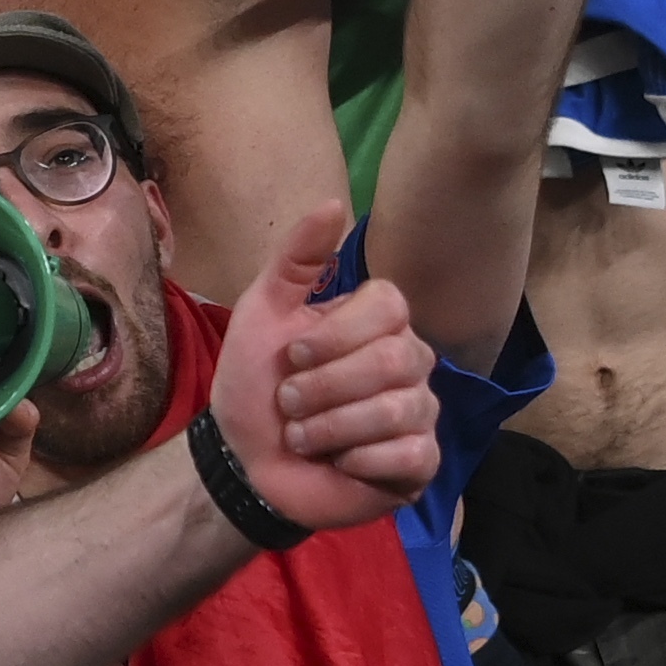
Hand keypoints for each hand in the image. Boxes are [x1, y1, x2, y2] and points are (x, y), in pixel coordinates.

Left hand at [200, 199, 440, 532]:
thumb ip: (297, 259)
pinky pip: (410, 455)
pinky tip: (338, 462)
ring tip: (301, 435)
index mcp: (380, 322)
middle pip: (395, 358)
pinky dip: (360, 460)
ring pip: (399, 409)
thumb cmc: (257, 384)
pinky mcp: (420, 463)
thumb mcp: (263, 313)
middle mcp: (410, 362)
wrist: (244, 459)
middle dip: (325, 386)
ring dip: (331, 427)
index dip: (336, 334)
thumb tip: (335, 203)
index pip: (389, 306)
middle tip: (289, 402)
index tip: (293, 356)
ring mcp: (420, 413)